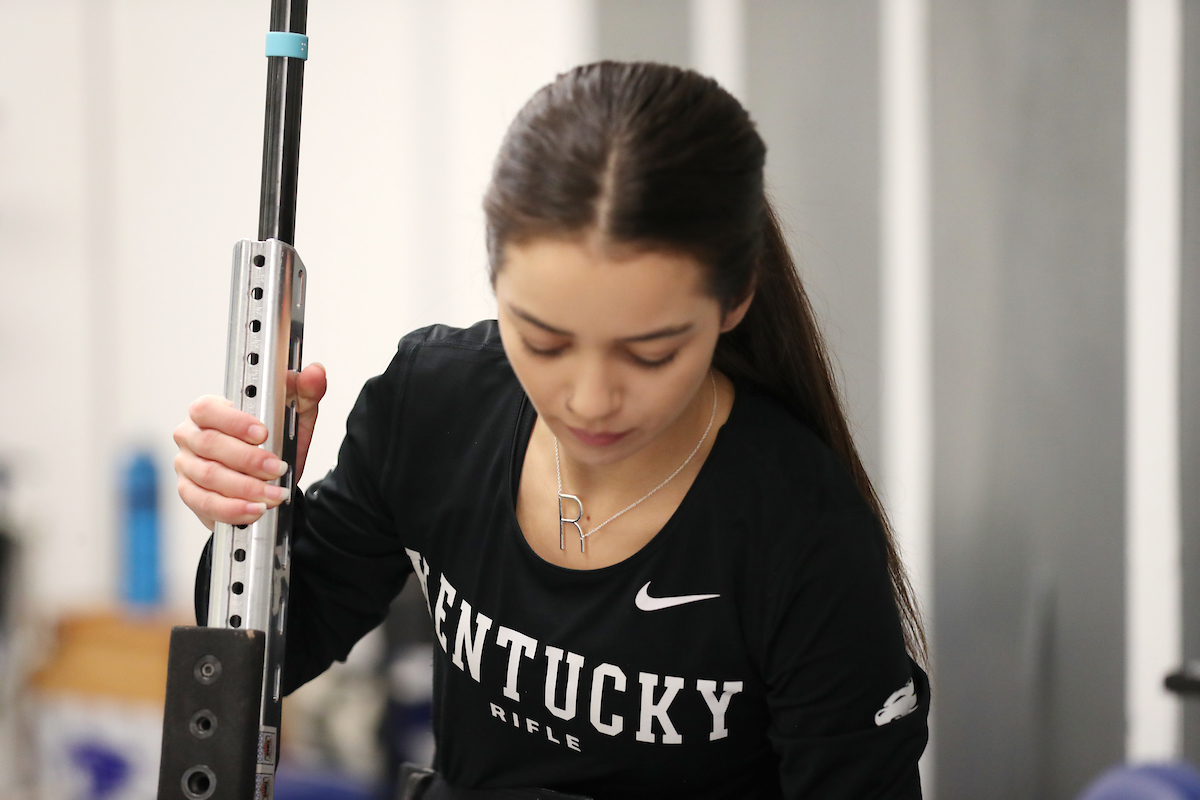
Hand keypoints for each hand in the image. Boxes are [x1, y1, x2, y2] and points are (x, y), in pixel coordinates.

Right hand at [173, 363, 326, 529]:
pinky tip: (255, 509)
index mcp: (210, 410)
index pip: (208, 409)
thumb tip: (314, 373)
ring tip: (275, 493)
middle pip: (209, 444)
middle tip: (277, 468)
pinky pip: (206, 503)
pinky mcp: (189, 493)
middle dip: (248, 459)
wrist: (270, 481)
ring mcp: (187, 465)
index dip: (234, 421)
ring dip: (246, 487)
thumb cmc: (273, 443)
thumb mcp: (295, 417)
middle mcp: (192, 435)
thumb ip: (305, 393)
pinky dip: (233, 508)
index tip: (263, 433)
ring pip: (209, 476)